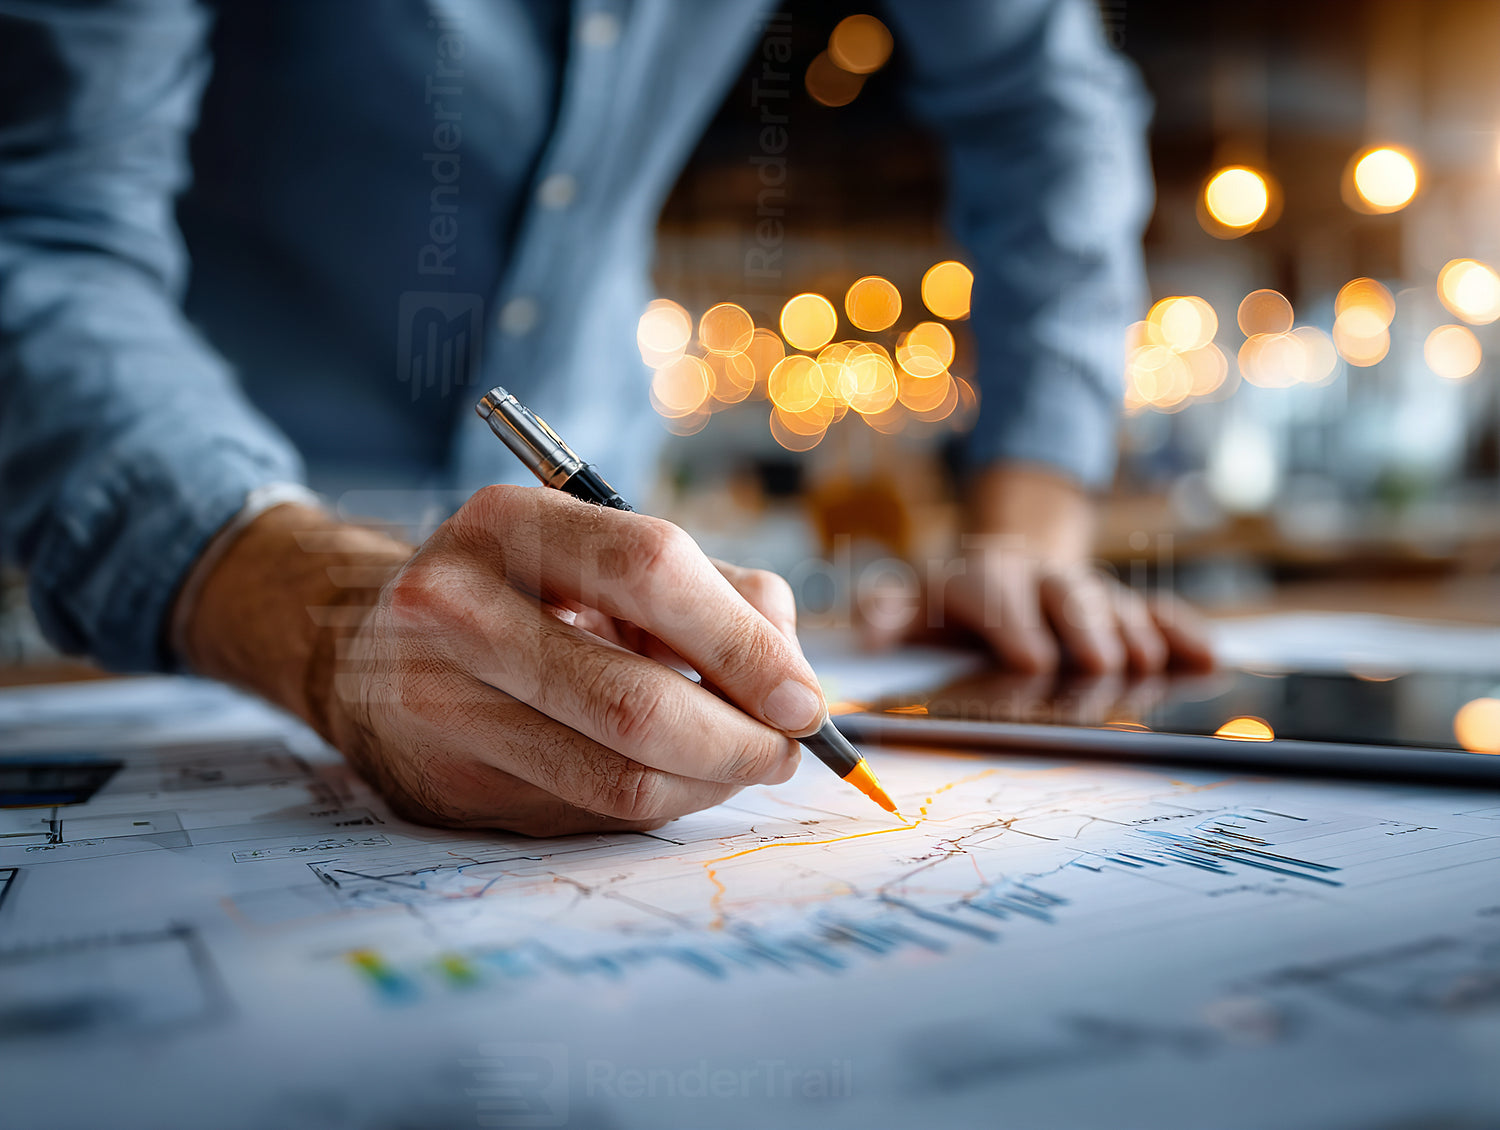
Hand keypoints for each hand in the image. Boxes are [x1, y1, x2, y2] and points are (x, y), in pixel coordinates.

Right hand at [182, 489, 823, 835]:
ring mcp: (437, 703)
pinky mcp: (445, 781)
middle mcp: (454, 606)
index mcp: (509, 523)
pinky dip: (659, 801)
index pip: (651, 570)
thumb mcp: (607, 552)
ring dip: (709, 782)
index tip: (804, 699)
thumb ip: (716, 596)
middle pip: (636, 701)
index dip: (744, 644)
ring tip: (740, 761)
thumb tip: (798, 689)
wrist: (372, 644)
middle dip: (739, 741)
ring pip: (618, 777)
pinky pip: (589, 813)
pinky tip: (673, 774)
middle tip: (785, 751)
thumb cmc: (527, 590)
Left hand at [863, 464, 1213, 673]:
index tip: (1032, 658)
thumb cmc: (954, 605)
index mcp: (982, 578)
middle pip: (1066, 596)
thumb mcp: (915, 603)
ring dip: (1132, 633)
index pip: (995, 593)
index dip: (1014, 622)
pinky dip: (1181, 633)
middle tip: (1101, 664)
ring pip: (1114, 604)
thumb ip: (892, 614)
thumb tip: (869, 629)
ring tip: (1146, 665)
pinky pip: (1159, 613)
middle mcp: (1040, 579)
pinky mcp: (1126, 604)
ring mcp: (1086, 589)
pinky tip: (1207, 657)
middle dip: (1083, 628)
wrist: (1007, 563)